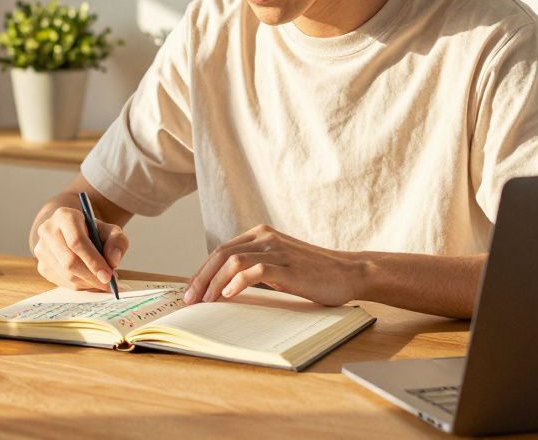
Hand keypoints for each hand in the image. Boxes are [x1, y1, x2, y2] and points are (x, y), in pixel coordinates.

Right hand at [32, 206, 129, 290]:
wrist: (72, 232)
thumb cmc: (93, 232)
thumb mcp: (111, 231)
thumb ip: (117, 242)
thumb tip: (113, 262)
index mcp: (64, 216)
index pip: (76, 241)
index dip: (93, 260)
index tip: (108, 276)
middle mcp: (48, 231)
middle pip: (69, 261)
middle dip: (92, 276)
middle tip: (109, 284)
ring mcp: (41, 249)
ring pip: (66, 275)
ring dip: (88, 282)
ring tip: (101, 280)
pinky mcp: (42, 266)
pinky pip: (62, 282)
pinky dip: (80, 285)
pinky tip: (89, 279)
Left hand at [183, 225, 364, 306]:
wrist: (348, 272)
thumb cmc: (314, 274)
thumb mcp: (279, 266)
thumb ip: (256, 269)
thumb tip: (225, 288)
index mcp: (262, 234)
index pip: (222, 250)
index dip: (202, 271)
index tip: (191, 291)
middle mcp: (266, 237)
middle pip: (221, 254)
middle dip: (201, 278)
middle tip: (189, 300)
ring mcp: (277, 250)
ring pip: (233, 261)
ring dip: (213, 283)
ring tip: (205, 302)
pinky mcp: (287, 266)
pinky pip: (255, 270)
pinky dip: (237, 282)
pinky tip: (228, 295)